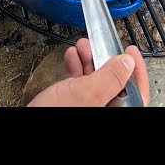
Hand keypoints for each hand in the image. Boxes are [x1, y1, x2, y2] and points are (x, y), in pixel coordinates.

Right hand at [27, 38, 150, 106]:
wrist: (27, 121)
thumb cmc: (57, 114)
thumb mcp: (88, 92)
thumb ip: (110, 77)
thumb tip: (126, 62)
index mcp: (117, 110)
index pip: (136, 90)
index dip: (135, 68)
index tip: (130, 50)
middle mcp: (105, 109)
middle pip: (114, 82)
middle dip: (104, 58)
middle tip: (98, 43)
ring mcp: (89, 107)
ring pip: (95, 80)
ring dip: (88, 60)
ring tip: (80, 46)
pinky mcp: (73, 104)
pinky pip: (79, 83)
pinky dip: (76, 68)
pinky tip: (71, 57)